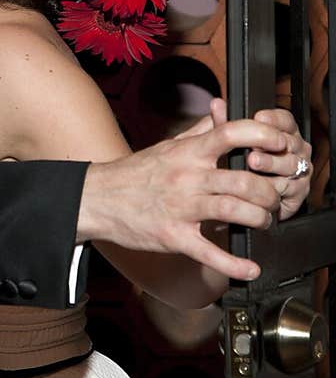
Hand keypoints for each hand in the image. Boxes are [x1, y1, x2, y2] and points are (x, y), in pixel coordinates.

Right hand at [78, 118, 291, 280]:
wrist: (96, 199)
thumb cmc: (134, 174)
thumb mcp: (167, 146)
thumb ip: (200, 130)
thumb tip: (222, 108)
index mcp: (188, 153)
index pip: (231, 133)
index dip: (262, 135)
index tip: (280, 143)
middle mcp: (187, 177)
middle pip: (243, 179)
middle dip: (268, 192)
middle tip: (274, 199)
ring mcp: (180, 208)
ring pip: (233, 210)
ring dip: (259, 219)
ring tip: (264, 223)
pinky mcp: (172, 236)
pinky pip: (208, 251)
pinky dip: (233, 264)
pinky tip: (250, 268)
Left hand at [199, 98, 311, 221]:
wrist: (240, 198)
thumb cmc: (236, 166)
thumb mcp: (226, 143)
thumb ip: (224, 123)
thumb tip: (216, 104)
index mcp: (282, 132)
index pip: (285, 119)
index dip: (273, 118)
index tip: (259, 117)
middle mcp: (295, 149)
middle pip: (289, 141)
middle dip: (270, 142)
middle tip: (253, 143)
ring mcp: (299, 169)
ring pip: (290, 164)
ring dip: (271, 163)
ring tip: (253, 162)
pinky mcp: (299, 191)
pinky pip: (290, 187)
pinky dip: (275, 186)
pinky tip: (261, 184)